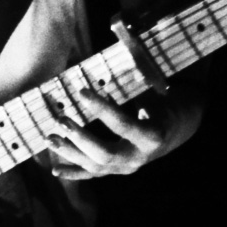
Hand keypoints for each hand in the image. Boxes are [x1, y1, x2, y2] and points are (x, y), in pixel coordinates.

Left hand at [47, 86, 201, 180]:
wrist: (177, 129)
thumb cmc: (164, 102)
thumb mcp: (157, 89)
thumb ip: (137, 78)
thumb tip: (113, 51)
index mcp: (153, 136)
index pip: (124, 125)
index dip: (102, 109)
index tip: (82, 92)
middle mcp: (139, 158)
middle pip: (106, 154)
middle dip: (81, 138)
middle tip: (61, 119)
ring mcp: (126, 168)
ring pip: (96, 167)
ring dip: (70, 152)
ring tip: (49, 137)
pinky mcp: (117, 170)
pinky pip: (93, 175)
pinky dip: (74, 172)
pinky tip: (54, 170)